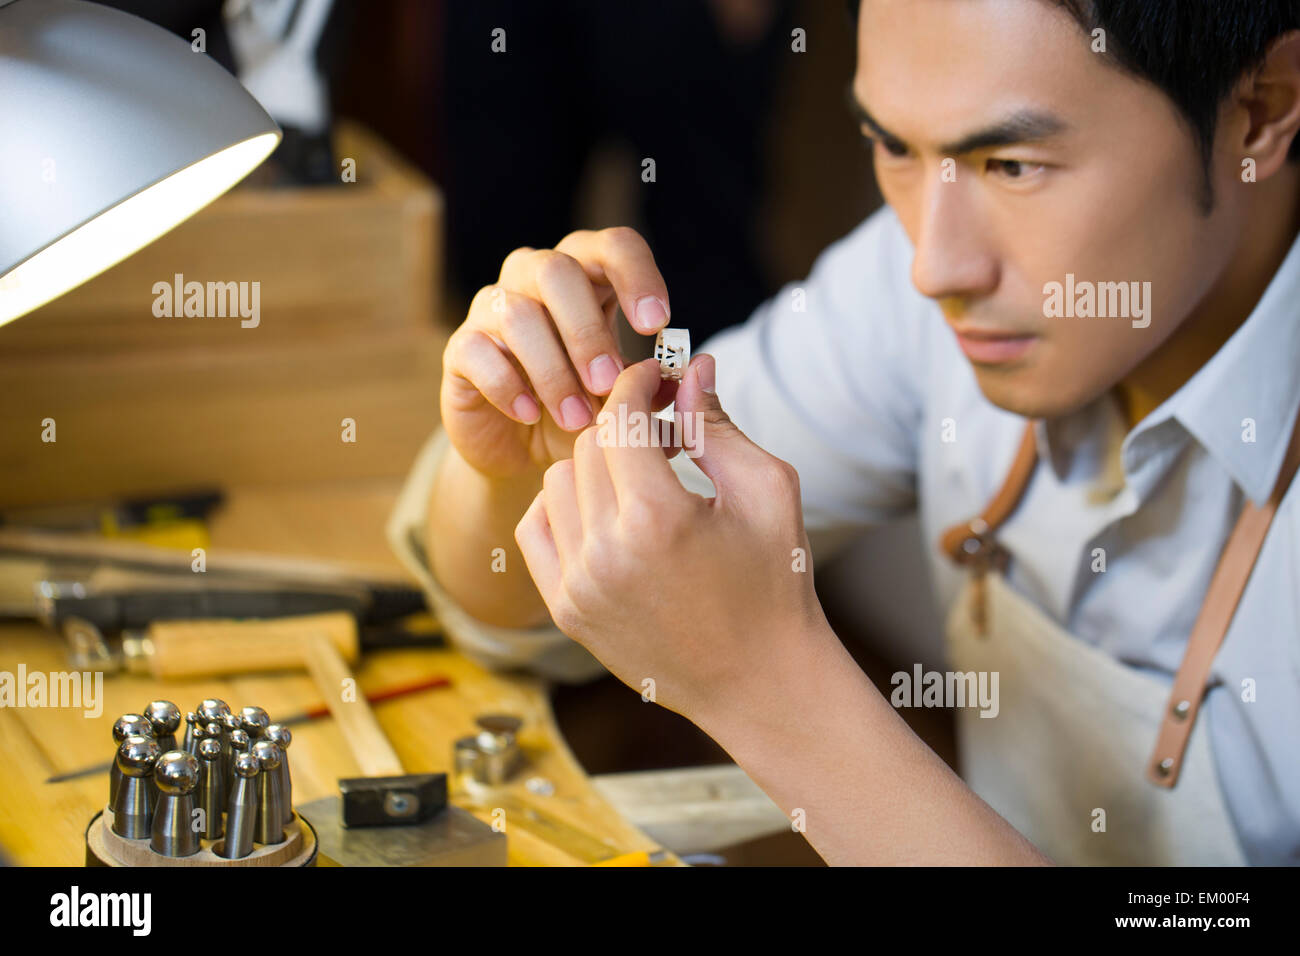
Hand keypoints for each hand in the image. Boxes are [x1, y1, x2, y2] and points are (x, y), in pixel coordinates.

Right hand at [440, 227, 676, 480]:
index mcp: (587, 276)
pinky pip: (477, 350)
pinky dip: (507, 385)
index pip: (614, 246)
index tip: (658, 324)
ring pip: (517, 314)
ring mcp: (492, 309)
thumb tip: (685, 377)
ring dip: (552, 370)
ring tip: (575, 418)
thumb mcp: (624, 404)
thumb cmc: (580, 411)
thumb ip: (654, 389)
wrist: (521, 451)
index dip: (638, 276)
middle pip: (557, 271)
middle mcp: (534, 278)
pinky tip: (528, 415)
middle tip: (607, 383)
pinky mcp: (460, 349)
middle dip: (586, 330)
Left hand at [513, 353, 831, 722]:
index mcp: (658, 517)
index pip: (620, 416)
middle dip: (624, 424)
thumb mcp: (764, 491)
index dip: (638, 384)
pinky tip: (606, 512)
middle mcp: (606, 552)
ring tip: (641, 478)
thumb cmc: (775, 583)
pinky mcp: (565, 609)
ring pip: (557, 481)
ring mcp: (578, 585)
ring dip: (595, 465)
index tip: (658, 378)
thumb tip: (689, 366)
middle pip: (589, 444)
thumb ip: (716, 424)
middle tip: (664, 431)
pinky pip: (537, 526)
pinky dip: (564, 506)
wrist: (760, 681)